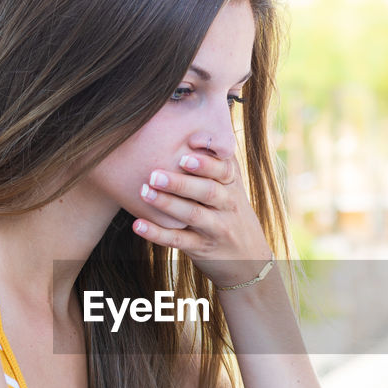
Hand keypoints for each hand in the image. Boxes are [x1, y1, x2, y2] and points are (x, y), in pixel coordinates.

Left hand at [133, 154, 272, 286]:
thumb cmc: (231, 214)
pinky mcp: (202, 248)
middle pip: (207, 192)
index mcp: (232, 186)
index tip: (187, 150)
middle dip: (181, 182)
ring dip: (167, 204)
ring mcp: (215, 229)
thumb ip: (218, 163)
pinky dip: (158, 234)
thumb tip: (195, 128)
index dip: (206, 161)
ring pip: (193, 215)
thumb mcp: (232, 188)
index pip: (223, 171)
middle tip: (154, 173)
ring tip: (144, 192)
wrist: (249, 259)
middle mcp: (227, 206)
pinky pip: (179, 241)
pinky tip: (138, 225)